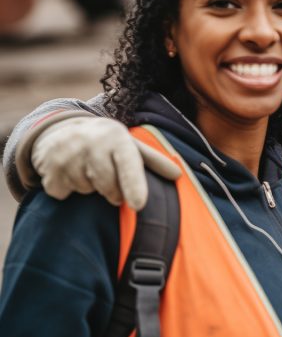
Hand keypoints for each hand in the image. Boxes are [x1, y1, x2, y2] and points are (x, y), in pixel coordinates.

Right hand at [30, 117, 180, 209]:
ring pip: (86, 191)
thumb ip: (153, 161)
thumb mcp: (130, 146)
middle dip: (112, 191)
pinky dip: (68, 189)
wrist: (61, 131)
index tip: (138, 205)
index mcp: (116, 138)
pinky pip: (64, 194)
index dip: (133, 185)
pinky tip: (69, 173)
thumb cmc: (106, 144)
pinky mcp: (48, 169)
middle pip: (108, 186)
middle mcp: (91, 143)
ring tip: (87, 170)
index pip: (127, 164)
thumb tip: (178, 175)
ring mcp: (67, 155)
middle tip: (108, 177)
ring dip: (89, 188)